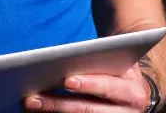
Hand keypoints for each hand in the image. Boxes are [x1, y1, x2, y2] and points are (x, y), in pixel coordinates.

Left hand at [23, 63, 148, 112]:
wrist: (135, 92)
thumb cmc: (120, 70)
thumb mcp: (117, 62)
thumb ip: (99, 59)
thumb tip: (62, 58)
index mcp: (132, 92)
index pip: (109, 88)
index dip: (89, 84)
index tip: (66, 81)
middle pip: (88, 110)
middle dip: (58, 103)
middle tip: (33, 98)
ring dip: (52, 112)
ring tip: (30, 103)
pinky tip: (39, 112)